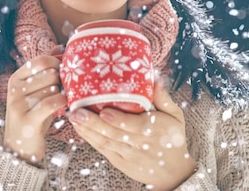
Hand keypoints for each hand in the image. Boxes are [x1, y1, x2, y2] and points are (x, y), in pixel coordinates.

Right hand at [3, 55, 66, 164]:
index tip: (65, 74)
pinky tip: (66, 106)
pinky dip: (62, 102)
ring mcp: (19, 105)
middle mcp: (14, 89)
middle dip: (63, 80)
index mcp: (16, 79)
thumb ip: (46, 70)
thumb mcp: (37, 91)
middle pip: (49, 73)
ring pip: (52, 88)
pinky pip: (50, 103)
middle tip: (68, 89)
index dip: (58, 64)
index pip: (41, 60)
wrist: (20, 149)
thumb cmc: (33, 115)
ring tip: (67, 99)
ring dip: (64, 93)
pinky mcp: (27, 120)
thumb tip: (60, 47)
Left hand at [69, 78, 196, 189]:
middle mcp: (140, 143)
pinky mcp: (120, 162)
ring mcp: (128, 154)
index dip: (118, 120)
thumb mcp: (175, 116)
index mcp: (154, 130)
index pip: (134, 126)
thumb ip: (163, 98)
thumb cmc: (173, 138)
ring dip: (88, 130)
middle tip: (78, 111)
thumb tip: (155, 77)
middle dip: (94, 123)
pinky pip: (103, 150)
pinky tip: (80, 129)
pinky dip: (90, 139)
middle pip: (115, 134)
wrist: (173, 172)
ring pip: (106, 142)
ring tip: (73, 117)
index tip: (104, 112)